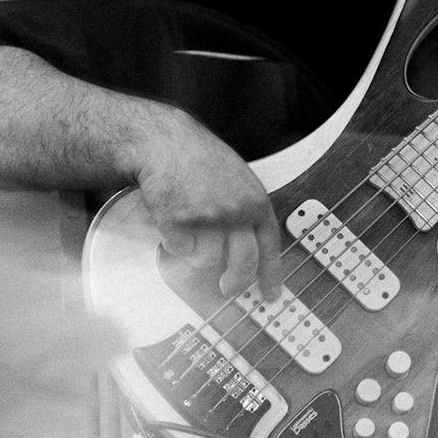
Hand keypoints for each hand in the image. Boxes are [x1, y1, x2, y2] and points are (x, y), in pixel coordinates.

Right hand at [134, 111, 280, 297]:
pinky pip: (179, 250)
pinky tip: (172, 219)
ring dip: (196, 252)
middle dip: (235, 283)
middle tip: (227, 289)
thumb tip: (252, 250)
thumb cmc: (200, 160)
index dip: (271, 274)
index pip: (270, 246)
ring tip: (190, 226)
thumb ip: (248, 210)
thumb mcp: (239, 179)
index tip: (271, 295)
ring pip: (207, 260)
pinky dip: (174, 241)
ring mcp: (207, 218)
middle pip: (243, 265)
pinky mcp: (179, 223)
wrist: (166, 143)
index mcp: (255, 201)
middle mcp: (235, 212)